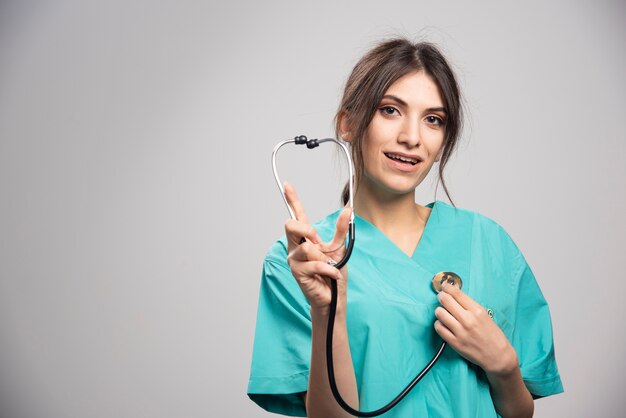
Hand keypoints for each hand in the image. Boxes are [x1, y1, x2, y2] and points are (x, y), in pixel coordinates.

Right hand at [283, 182, 351, 313]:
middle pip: (291, 225)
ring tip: (330, 266)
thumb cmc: (333, 273)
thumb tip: (347, 210)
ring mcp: (295, 260)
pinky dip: (328, 269)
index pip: (297, 215)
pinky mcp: (297, 272)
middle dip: (306, 229)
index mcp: (305, 238)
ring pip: (306, 247)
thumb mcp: (340, 248)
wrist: (333, 296)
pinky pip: (314, 263)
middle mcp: (296, 247)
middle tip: (318, 241)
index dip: (292, 199)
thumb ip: (341, 230)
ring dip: (324, 257)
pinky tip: (333, 274)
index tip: (287, 185)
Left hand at [434, 283, 518, 375]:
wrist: (498, 356)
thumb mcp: (485, 315)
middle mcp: (468, 320)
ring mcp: (460, 332)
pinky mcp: (454, 342)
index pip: (457, 294)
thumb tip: (454, 294)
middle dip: (441, 296)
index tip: (444, 287)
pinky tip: (444, 324)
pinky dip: (439, 324)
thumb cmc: (492, 335)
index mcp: (477, 311)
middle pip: (445, 301)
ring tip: (444, 313)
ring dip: (440, 311)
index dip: (447, 288)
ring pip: (439, 313)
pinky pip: (438, 328)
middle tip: (441, 297)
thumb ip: (469, 305)